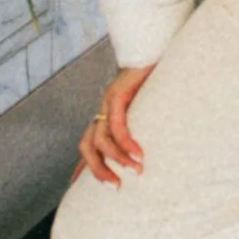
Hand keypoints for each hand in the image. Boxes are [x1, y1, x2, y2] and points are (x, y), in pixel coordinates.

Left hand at [78, 62, 151, 186]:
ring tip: (135, 171)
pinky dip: (126, 143)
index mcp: (108, 115)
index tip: (79, 190)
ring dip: (116, 159)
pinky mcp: (118, 94)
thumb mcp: (150, 111)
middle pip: (87, 146)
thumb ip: (147, 127)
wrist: (157, 48)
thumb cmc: (159, 82)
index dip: (83, 168)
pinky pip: (116, 125)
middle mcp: (104, 110)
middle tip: (115, 187)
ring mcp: (109, 102)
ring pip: (99, 139)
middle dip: (97, 170)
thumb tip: (158, 151)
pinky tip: (139, 155)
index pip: (89, 145)